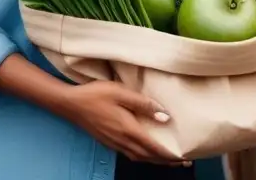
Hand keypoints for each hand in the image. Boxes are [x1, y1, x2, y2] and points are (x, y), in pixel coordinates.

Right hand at [63, 81, 188, 166]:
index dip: (170, 155)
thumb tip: (165, 117)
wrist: (70, 104)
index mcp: (128, 129)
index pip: (154, 148)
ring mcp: (114, 143)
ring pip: (139, 157)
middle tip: (183, 162)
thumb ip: (143, 104)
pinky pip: (130, 154)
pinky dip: (142, 156)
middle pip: (149, 156)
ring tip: (167, 159)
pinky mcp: (108, 142)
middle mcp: (122, 141)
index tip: (184, 158)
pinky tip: (145, 152)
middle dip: (166, 161)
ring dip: (155, 160)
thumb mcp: (121, 93)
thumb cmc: (96, 94)